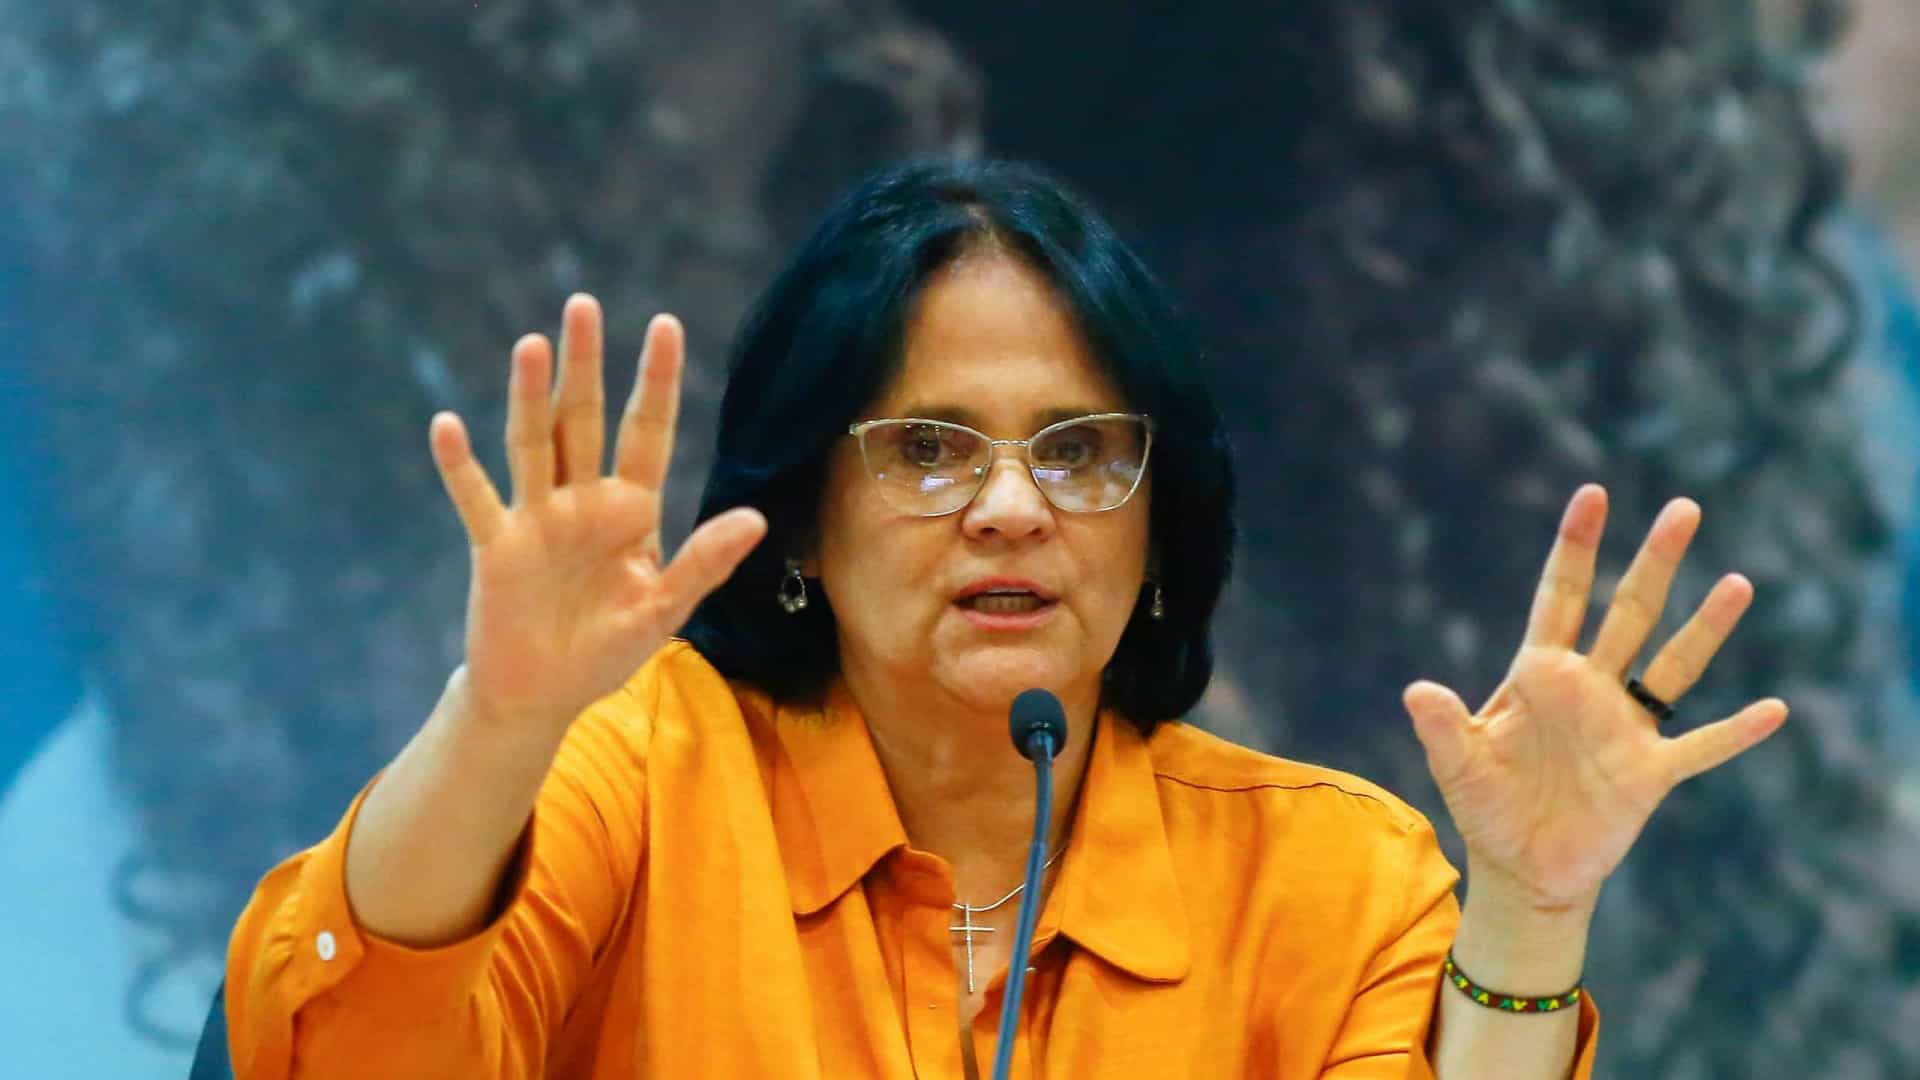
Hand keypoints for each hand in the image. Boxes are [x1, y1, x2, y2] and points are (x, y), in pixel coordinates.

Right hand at [429, 295, 765, 741]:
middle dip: (586, 365)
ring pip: (534, 445)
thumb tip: (757, 517)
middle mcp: (582, 501)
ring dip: (530, 397)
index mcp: (631, 510)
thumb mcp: (664, 609)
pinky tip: (447, 426)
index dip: (656, 381)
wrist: (543, 694)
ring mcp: (537, 519)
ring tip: (531, 345)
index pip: (647, 432)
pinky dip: (461, 467)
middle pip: (584, 420)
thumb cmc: (606, 649)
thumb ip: (704, 562)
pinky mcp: (497, 549)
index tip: (666, 324)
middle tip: (582, 305)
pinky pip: (477, 501)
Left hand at [1403, 484, 1785, 911]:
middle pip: (1628, 613)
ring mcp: (1624, 729)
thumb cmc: (1485, 806)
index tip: (1593, 494)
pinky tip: (1773, 709)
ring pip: (1673, 666)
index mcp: (1540, 675)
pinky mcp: (1650, 774)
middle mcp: (1589, 690)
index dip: (1576, 548)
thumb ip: (1441, 725)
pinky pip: (1701, 746)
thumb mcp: (1455, 764)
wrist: (1520, 868)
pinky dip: (1735, 732)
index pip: (1561, 597)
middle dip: (1654, 562)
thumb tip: (1416, 690)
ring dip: (1705, 627)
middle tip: (1685, 508)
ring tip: (1738, 582)